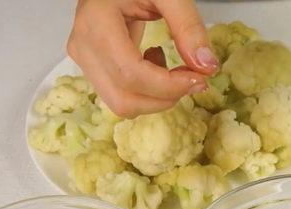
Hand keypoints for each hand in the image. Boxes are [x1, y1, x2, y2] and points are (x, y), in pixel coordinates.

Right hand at [67, 0, 218, 117]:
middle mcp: (84, 48)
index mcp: (96, 23)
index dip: (168, 86)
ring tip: (170, 65)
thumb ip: (188, 25)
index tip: (199, 79)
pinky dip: (146, 91)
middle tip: (191, 77)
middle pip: (124, 99)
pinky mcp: (91, 67)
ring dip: (156, 96)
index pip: (130, 73)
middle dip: (164, 98)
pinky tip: (154, 62)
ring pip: (121, 104)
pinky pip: (120, 95)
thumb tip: (206, 67)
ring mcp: (84, 60)